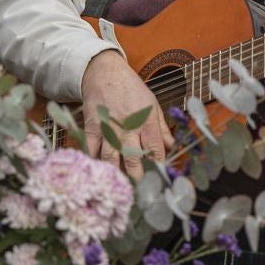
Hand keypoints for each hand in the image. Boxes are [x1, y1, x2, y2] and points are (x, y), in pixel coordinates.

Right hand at [79, 50, 171, 176]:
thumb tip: (173, 147)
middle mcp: (127, 126)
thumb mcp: (152, 104)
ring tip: (120, 188)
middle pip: (132, 157)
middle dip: (137, 177)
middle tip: (140, 192)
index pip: (155, 149)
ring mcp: (108, 128)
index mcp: (146, 120)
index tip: (160, 180)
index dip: (158, 167)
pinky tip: (99, 174)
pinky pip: (92, 150)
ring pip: (110, 157)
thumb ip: (161, 128)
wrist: (104, 72)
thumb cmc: (131, 89)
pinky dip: (95, 163)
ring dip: (115, 174)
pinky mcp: (92, 128)